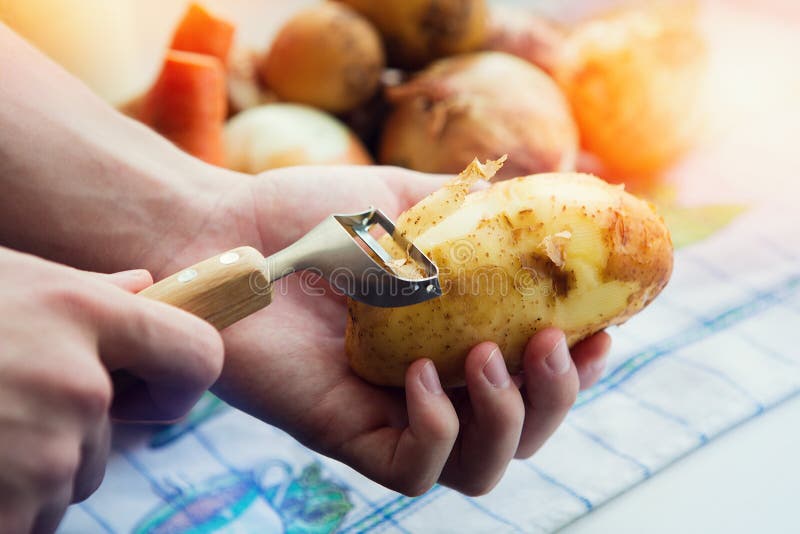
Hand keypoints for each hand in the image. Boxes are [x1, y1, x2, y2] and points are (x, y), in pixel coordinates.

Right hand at [0, 248, 222, 532]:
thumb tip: (142, 284)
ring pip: (74, 475)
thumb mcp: (8, 283)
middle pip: (116, 429)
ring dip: (34, 467)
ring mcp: (48, 453)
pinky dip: (10, 502)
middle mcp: (81, 383)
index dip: (179, 378)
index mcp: (83, 312)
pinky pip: (36, 515)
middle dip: (75, 429)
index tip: (144, 386)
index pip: (198, 354)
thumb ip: (83, 289)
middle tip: (8, 404)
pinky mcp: (14, 510)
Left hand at [155, 165, 609, 495]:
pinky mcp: (341, 434)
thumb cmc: (309, 214)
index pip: (534, 379)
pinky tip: (422, 375)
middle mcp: (428, 387)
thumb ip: (478, 204)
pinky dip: (436, 430)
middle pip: (521, 433)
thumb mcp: (410, 200)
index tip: (601, 331)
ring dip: (509, 421)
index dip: (579, 369)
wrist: (225, 230)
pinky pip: (411, 471)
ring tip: (490, 357)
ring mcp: (386, 415)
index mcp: (452, 340)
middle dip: (555, 400)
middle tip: (547, 344)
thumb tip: (553, 182)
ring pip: (480, 468)